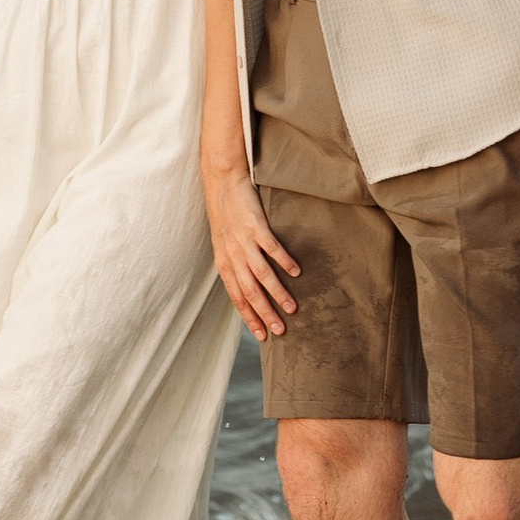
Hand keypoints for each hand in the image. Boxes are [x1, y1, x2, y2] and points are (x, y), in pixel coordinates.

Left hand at [207, 178, 301, 340]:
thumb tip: (248, 289)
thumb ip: (235, 267)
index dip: (250, 318)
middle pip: (250, 292)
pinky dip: (284, 261)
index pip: (238, 298)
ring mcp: (244, 242)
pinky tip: (296, 272)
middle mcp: (233, 256)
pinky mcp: (256, 226)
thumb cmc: (226, 217)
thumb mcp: (224, 246)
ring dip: (278, 293)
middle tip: (281, 330)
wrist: (223, 184)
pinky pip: (272, 248)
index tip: (262, 335)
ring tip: (292, 308)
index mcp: (224, 264)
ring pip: (262, 275)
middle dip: (265, 313)